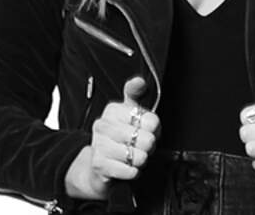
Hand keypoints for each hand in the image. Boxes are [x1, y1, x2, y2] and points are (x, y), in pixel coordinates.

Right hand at [66, 76, 159, 198]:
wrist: (100, 167)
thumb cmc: (120, 138)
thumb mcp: (130, 113)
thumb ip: (137, 94)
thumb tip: (138, 81)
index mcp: (113, 110)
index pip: (151, 120)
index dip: (155, 129)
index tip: (149, 130)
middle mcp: (102, 125)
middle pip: (147, 140)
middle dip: (149, 147)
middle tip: (141, 146)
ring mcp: (99, 145)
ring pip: (139, 156)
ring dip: (141, 160)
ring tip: (132, 156)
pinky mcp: (99, 165)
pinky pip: (131, 171)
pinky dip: (133, 172)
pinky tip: (126, 167)